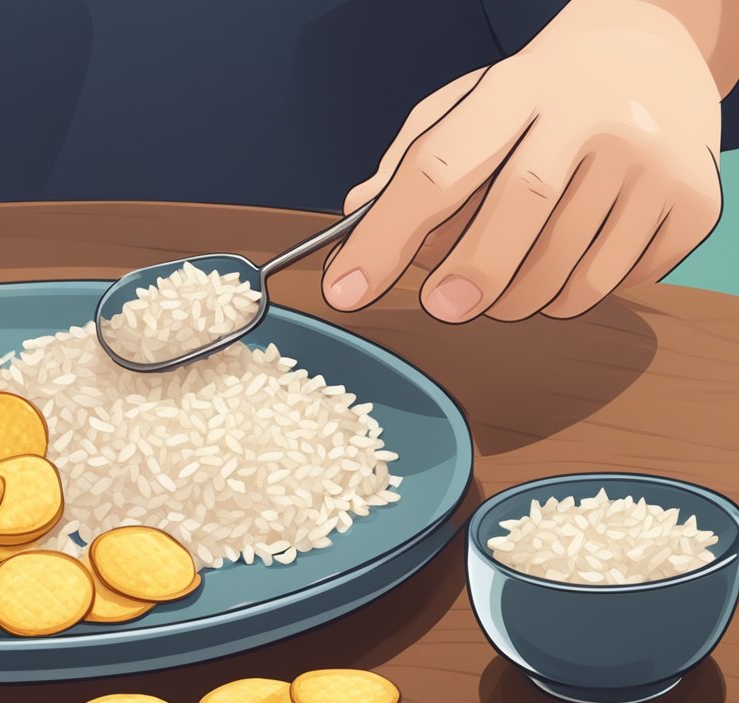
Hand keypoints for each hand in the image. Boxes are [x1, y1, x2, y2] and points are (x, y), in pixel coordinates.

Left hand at [324, 0, 725, 321]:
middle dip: (468, 276)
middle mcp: (590, 118)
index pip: (438, 169)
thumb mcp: (466, 108)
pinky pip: (616, 284)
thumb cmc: (538, 99)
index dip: (385, 238)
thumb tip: (354, 220)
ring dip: (519, 298)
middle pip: (518, 214)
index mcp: (516, 90)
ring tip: (507, 277)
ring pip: (567, 269)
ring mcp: (650, 161)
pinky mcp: (693, 204)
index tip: (345, 291)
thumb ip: (406, 164)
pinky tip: (572, 255)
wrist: (649, 60)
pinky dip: (576, 294)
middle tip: (443, 306)